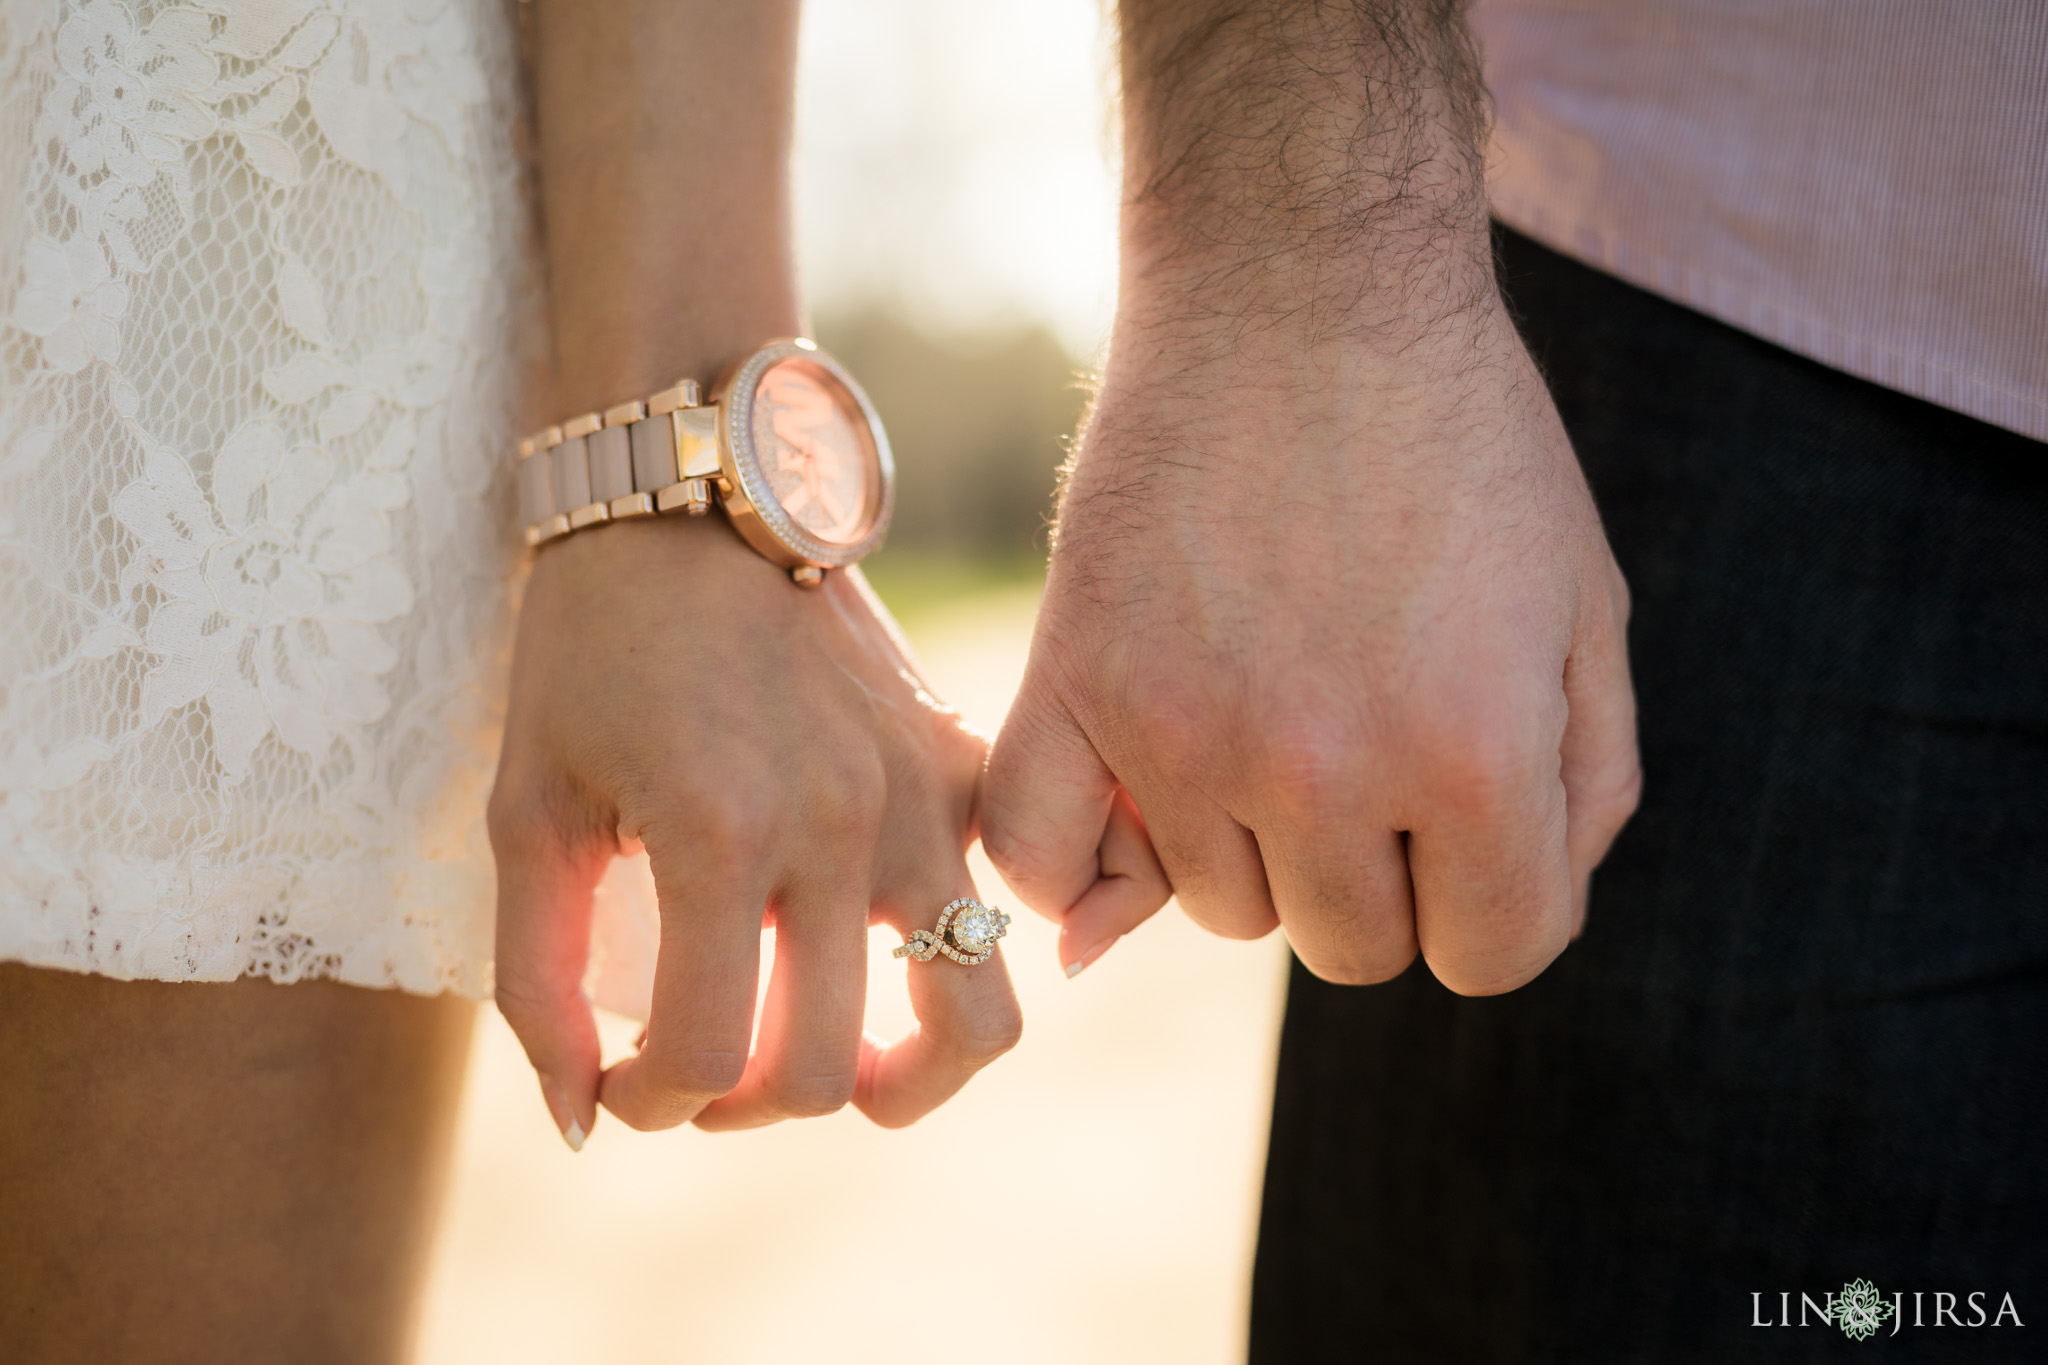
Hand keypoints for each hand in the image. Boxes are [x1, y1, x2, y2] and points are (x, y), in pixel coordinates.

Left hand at [489, 517, 1019, 1142]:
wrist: (695, 500)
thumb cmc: (587, 651)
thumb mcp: (529, 812)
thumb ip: (536, 982)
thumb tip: (583, 1123)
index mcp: (717, 835)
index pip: (706, 1061)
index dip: (646, 1106)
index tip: (618, 1080)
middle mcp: (837, 827)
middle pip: (823, 1072)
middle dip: (739, 1106)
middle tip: (695, 1067)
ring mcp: (917, 798)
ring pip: (973, 1017)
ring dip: (902, 1079)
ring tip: (843, 1071)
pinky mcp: (956, 767)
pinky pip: (999, 904)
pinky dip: (956, 962)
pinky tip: (884, 951)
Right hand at [983, 296, 1639, 992]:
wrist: (1304, 287)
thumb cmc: (1466, 448)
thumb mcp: (1587, 618)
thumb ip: (1581, 801)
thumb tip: (1463, 950)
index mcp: (1474, 759)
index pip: (1489, 955)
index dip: (1493, 889)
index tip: (1466, 806)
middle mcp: (1319, 770)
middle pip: (1350, 947)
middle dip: (1380, 867)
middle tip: (1370, 738)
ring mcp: (1178, 732)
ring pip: (1219, 910)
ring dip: (1254, 842)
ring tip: (1268, 708)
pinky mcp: (1072, 678)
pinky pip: (1035, 860)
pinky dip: (1072, 864)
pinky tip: (1125, 798)